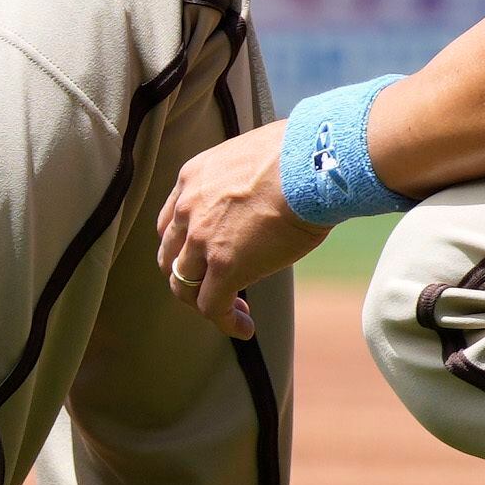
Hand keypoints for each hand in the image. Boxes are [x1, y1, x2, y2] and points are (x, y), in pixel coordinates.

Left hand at [157, 120, 328, 340]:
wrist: (312, 163)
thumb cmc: (301, 157)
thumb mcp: (253, 159)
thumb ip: (241, 182)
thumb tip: (263, 195)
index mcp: (193, 178)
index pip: (173, 222)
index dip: (186, 246)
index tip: (207, 257)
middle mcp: (188, 208)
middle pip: (171, 256)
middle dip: (190, 276)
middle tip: (214, 287)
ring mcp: (202, 239)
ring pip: (185, 284)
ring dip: (204, 302)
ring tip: (232, 312)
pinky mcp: (224, 266)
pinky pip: (212, 306)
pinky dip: (226, 321)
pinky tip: (244, 327)